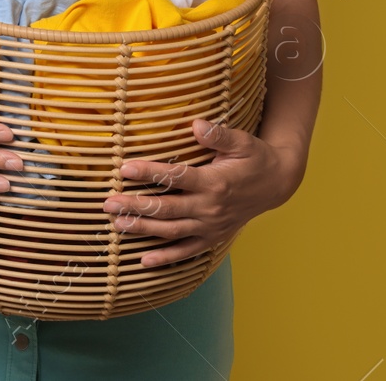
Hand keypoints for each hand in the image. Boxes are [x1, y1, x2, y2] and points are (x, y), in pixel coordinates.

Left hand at [101, 118, 302, 266]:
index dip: (149, 172)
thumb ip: (218, 134)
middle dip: (135, 206)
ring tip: (117, 224)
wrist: (277, 183)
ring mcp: (211, 226)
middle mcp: (210, 208)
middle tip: (108, 203)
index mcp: (215, 182)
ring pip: (171, 231)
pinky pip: (187, 251)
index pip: (176, 177)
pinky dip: (166, 258)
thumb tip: (196, 124)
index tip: (125, 168)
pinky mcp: (213, 237)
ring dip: (143, 229)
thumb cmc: (255, 158)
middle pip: (166, 208)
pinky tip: (144, 260)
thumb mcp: (242, 141)